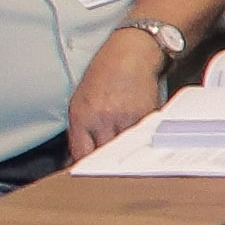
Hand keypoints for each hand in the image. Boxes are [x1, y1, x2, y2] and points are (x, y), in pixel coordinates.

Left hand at [68, 31, 169, 161]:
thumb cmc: (104, 73)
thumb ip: (79, 130)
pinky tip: (141, 141)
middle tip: (108, 167)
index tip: (89, 171)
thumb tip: (78, 156)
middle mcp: (103, 119)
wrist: (131, 53)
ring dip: (124, 154)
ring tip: (125, 155)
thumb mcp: (80, 100)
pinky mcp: (147, 116)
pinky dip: (141, 142)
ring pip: (124, 150)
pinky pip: (142, 138)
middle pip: (104, 155)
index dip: (85, 166)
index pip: (81, 154)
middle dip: (105, 162)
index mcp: (82, 116)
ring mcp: (126, 118)